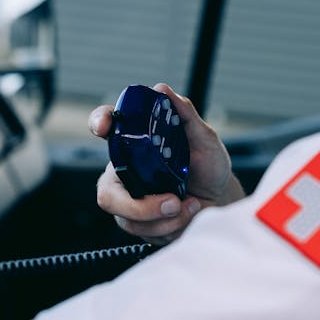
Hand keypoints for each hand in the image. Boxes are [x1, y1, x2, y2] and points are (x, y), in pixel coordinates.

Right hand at [90, 83, 243, 244]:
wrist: (220, 198)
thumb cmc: (209, 164)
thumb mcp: (203, 136)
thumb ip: (184, 113)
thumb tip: (162, 89)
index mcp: (136, 142)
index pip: (107, 126)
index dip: (98, 122)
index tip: (104, 126)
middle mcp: (126, 170)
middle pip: (107, 191)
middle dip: (139, 205)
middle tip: (172, 201)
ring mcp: (129, 200)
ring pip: (126, 217)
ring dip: (164, 217)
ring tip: (190, 205)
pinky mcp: (138, 223)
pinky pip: (142, 231)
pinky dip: (170, 226)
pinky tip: (187, 213)